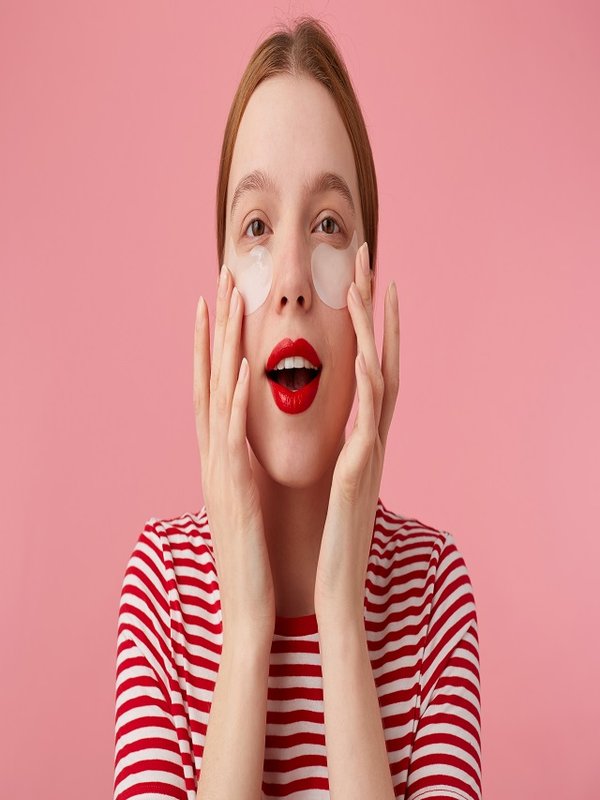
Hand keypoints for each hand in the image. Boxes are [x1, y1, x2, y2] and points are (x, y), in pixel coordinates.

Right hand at [194, 266, 275, 642]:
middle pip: (210, 378)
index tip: (215, 304)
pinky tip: (243, 363)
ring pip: (217, 395)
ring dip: (222, 345)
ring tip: (227, 301)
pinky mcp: (236, 487)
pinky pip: (234, 433)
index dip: (210, 344)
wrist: (248, 605)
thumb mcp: (246, 499)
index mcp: (220, 456)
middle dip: (214, 327)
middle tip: (220, 280)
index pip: (213, 388)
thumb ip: (243, 466)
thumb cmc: (252, 553)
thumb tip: (246, 441)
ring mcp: (220, 469)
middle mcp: (213, 455)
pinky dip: (237, 396)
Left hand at [314, 243, 399, 623]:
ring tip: (370, 285)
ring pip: (382, 377)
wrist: (334, 589)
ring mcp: (370, 452)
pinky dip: (368, 382)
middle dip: (376, 309)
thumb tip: (338, 429)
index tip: (363, 285)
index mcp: (360, 439)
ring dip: (376, 330)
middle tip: (372, 260)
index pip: (368, 371)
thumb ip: (342, 452)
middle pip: (382, 359)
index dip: (369, 326)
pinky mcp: (359, 471)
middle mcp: (372, 438)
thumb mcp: (335, 484)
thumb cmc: (331, 539)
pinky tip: (367, 353)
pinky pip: (369, 418)